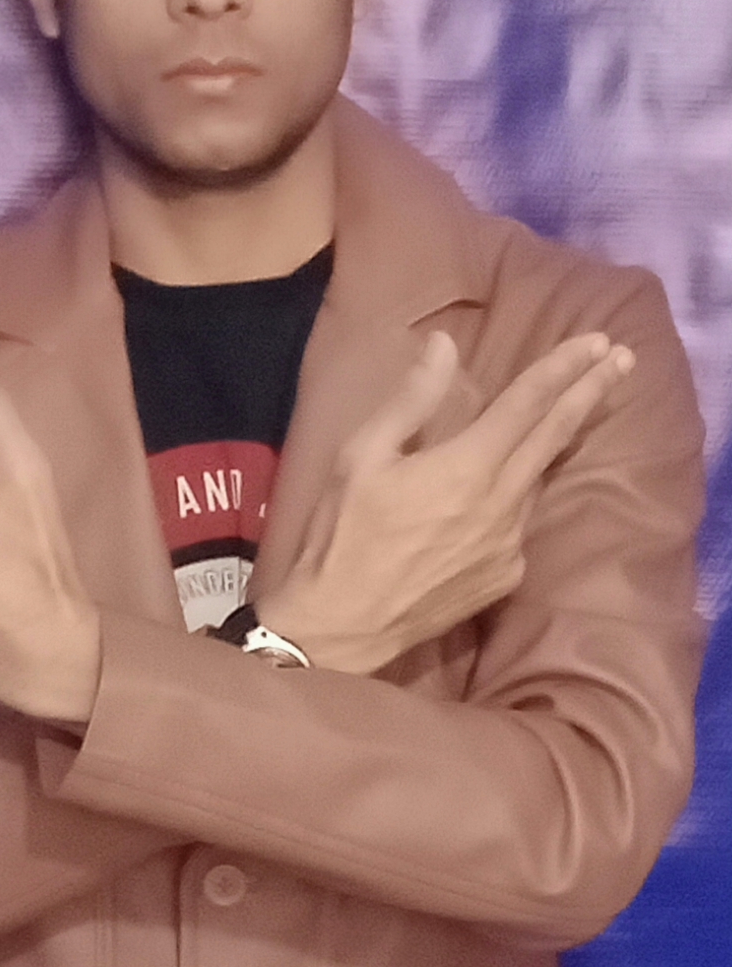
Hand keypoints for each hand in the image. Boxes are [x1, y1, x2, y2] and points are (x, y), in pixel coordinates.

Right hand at [258, 328, 634, 674]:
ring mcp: (510, 544)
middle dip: (591, 391)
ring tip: (567, 414)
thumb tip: (445, 346)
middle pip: (556, 435)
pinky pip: (521, 524)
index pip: (529, 403)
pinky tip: (498, 494)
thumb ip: (411, 400)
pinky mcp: (506, 576)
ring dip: (555, 442)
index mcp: (467, 466)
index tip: (599, 341)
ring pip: (538, 480)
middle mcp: (502, 503)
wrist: (343, 626)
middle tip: (623, 358)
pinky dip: (518, 497)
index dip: (565, 367)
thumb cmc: (343, 535)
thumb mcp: (361, 456)